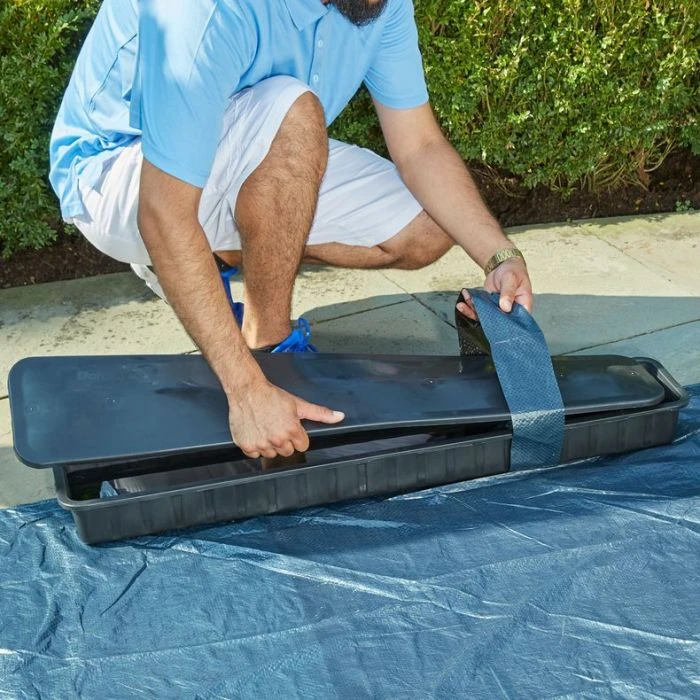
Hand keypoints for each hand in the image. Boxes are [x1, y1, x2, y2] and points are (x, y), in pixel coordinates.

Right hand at [228, 379, 343, 458]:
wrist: (248, 390)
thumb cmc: (272, 396)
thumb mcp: (299, 404)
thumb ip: (320, 413)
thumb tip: (339, 416)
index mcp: (292, 431)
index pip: (302, 446)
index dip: (298, 436)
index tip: (291, 427)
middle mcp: (277, 439)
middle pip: (287, 452)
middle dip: (285, 441)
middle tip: (278, 426)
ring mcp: (261, 444)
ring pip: (271, 454)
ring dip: (270, 445)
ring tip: (266, 428)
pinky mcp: (247, 445)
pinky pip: (254, 454)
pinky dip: (255, 446)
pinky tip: (256, 432)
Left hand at [456, 258, 532, 320]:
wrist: (503, 265)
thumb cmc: (514, 272)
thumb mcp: (512, 279)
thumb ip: (508, 292)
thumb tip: (505, 307)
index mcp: (522, 308)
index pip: (516, 323)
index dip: (504, 326)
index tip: (491, 322)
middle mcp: (510, 312)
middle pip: (497, 322)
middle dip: (483, 318)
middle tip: (473, 310)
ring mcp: (498, 310)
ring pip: (485, 317)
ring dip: (472, 311)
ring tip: (462, 305)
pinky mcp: (488, 307)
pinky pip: (479, 310)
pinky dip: (470, 305)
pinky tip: (465, 297)